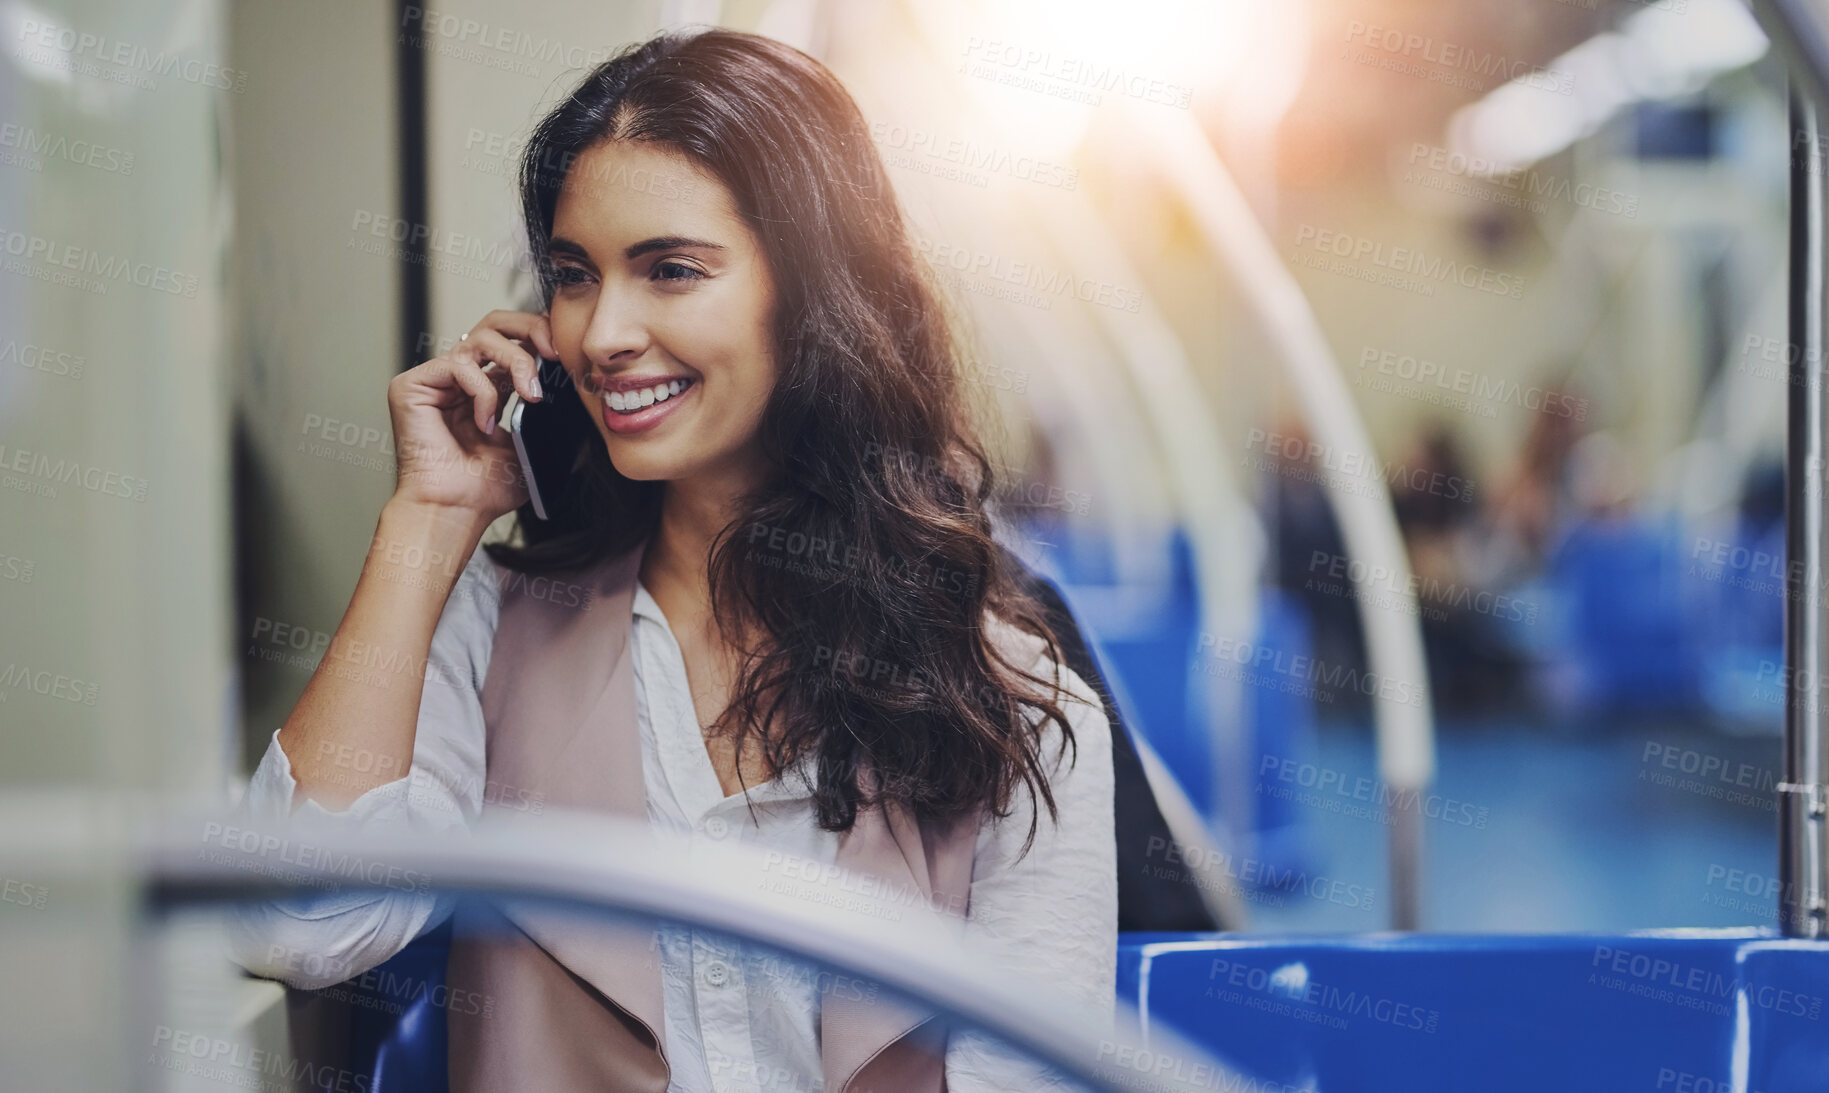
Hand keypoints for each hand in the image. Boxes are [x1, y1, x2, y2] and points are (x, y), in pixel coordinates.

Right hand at [386, 310, 559, 520]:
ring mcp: (436, 379)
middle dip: (531, 328)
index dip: (542, 337)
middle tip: (555, 351)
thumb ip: (551, 412)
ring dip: (516, 362)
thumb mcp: (533, 443)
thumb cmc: (488, 488)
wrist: (456, 511)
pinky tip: (484, 424)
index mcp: (489, 387)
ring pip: (481, 339)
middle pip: (495, 323)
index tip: (568, 353)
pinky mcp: (411, 385)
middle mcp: (461, 378)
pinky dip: (482, 392)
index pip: (515, 341)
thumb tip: (581, 384)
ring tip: (531, 395)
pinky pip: (458, 365)